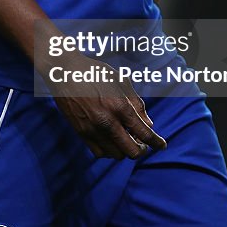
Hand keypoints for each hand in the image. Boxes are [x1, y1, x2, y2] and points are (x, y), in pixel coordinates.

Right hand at [49, 53, 166, 159]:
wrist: (64, 72)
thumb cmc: (95, 72)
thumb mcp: (120, 80)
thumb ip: (137, 103)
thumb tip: (148, 124)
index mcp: (119, 106)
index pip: (144, 133)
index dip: (156, 142)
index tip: (162, 145)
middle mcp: (107, 122)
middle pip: (131, 151)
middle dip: (142, 150)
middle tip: (143, 143)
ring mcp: (92, 130)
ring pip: (116, 155)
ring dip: (125, 150)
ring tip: (127, 139)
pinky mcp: (81, 133)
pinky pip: (99, 153)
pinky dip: (109, 151)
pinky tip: (112, 141)